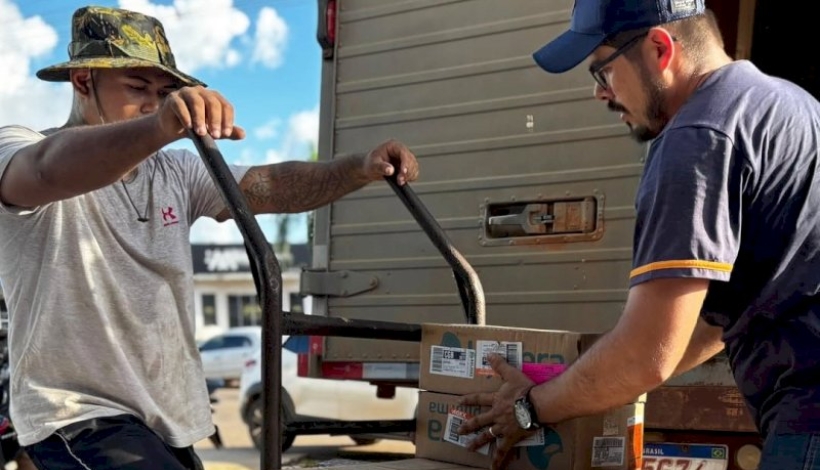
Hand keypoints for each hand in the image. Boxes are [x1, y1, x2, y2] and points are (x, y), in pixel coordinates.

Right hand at [158, 86, 245, 140]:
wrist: (172, 128)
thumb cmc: (195, 127)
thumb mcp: (212, 131)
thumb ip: (227, 132)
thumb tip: (243, 134)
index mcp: (214, 98)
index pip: (225, 106)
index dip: (228, 120)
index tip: (226, 134)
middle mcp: (201, 92)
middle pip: (213, 103)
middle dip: (216, 120)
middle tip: (216, 135)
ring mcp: (186, 93)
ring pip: (197, 102)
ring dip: (200, 118)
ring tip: (201, 133)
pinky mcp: (173, 98)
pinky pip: (180, 105)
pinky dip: (186, 116)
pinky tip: (189, 126)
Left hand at [362, 139, 418, 184]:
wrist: (371, 168)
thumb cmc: (370, 163)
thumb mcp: (373, 165)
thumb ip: (381, 167)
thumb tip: (390, 170)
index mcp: (393, 146)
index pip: (403, 153)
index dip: (405, 163)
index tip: (403, 172)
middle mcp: (401, 151)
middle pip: (411, 160)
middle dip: (407, 172)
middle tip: (399, 180)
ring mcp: (405, 159)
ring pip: (414, 167)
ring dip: (409, 176)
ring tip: (399, 182)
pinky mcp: (407, 166)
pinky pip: (413, 172)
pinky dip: (410, 178)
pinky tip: (402, 181)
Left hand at [457, 354, 536, 469]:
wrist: (536, 404)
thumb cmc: (526, 389)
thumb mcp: (512, 374)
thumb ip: (500, 364)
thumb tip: (490, 353)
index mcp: (496, 400)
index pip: (478, 398)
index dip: (468, 399)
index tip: (458, 401)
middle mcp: (496, 415)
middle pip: (479, 420)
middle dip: (468, 425)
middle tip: (458, 430)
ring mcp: (502, 427)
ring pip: (487, 436)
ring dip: (477, 442)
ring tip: (468, 448)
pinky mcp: (511, 437)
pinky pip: (503, 450)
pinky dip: (498, 460)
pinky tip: (493, 468)